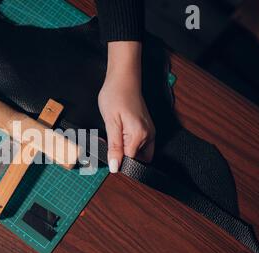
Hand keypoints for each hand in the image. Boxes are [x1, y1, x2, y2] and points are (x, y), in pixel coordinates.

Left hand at [99, 42, 154, 172]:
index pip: (129, 161)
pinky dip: (129, 143)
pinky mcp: (146, 128)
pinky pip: (139, 144)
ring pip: (138, 153)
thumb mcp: (110, 123)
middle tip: (112, 139)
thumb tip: (115, 167)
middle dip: (123, 155)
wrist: (123, 79)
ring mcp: (149, 131)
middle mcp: (148, 135)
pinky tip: (121, 132)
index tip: (109, 150)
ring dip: (126, 149)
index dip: (117, 159)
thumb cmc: (116, 96)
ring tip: (116, 132)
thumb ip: (114, 147)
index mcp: (140, 136)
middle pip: (135, 158)